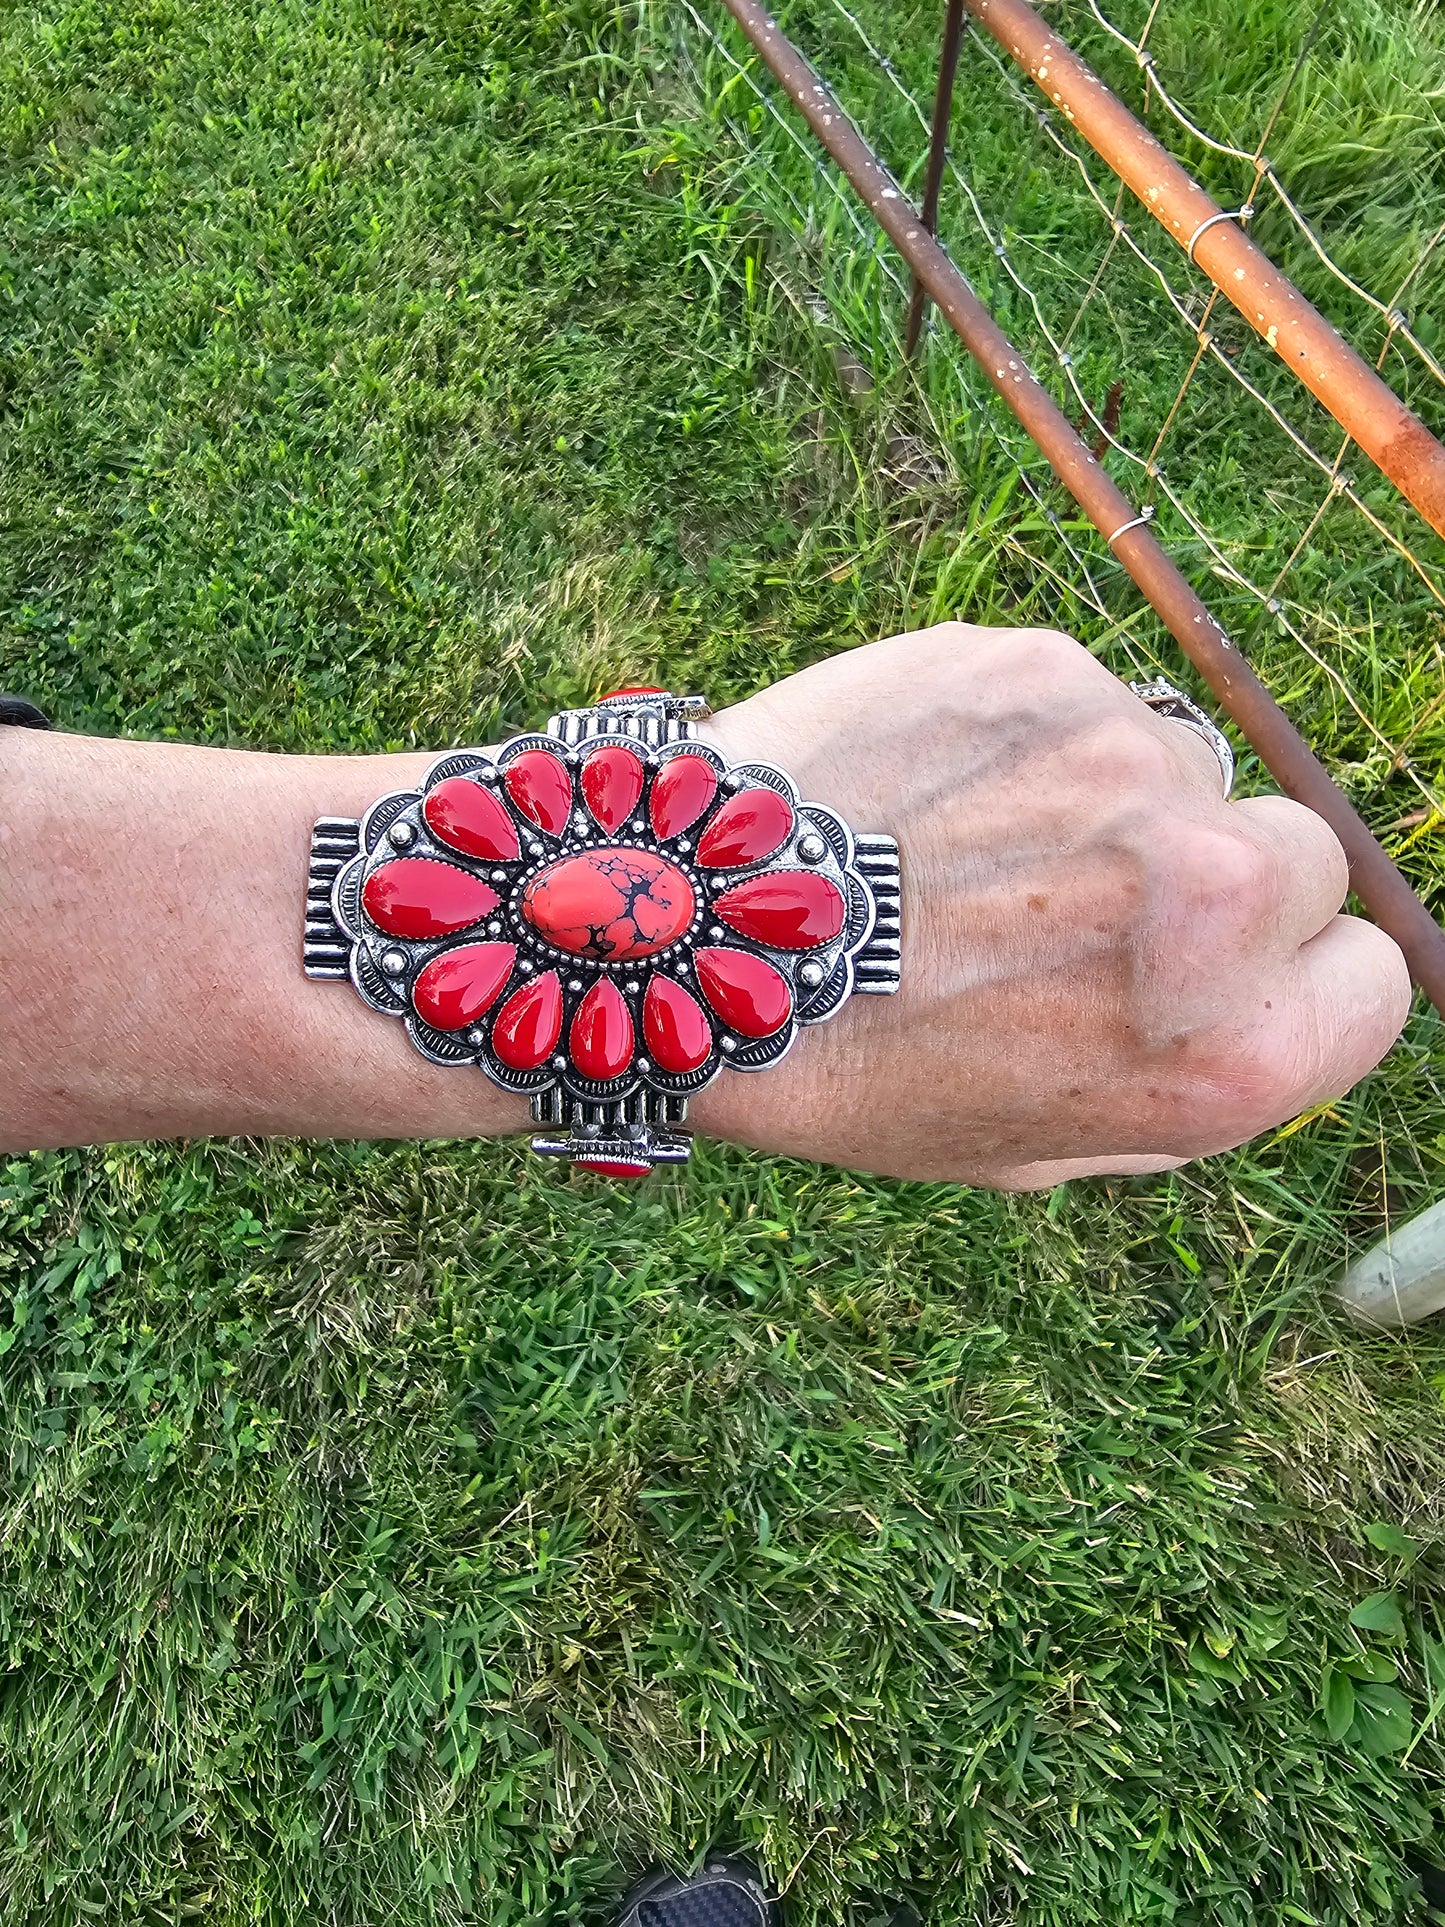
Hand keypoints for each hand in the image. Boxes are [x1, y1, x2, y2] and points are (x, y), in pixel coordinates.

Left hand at [693, 624, 1410, 1186]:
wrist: (676, 943)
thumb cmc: (849, 1069)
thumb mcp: (1031, 1149)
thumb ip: (1181, 1084)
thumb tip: (1268, 1012)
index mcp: (1214, 1054)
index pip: (1373, 980)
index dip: (1293, 982)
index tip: (1217, 979)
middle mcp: (1202, 897)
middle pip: (1303, 856)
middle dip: (1217, 885)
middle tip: (1076, 912)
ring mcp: (1122, 764)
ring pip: (1181, 767)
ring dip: (1105, 805)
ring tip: (965, 854)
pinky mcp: (1034, 668)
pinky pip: (1083, 700)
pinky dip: (1022, 740)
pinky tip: (925, 791)